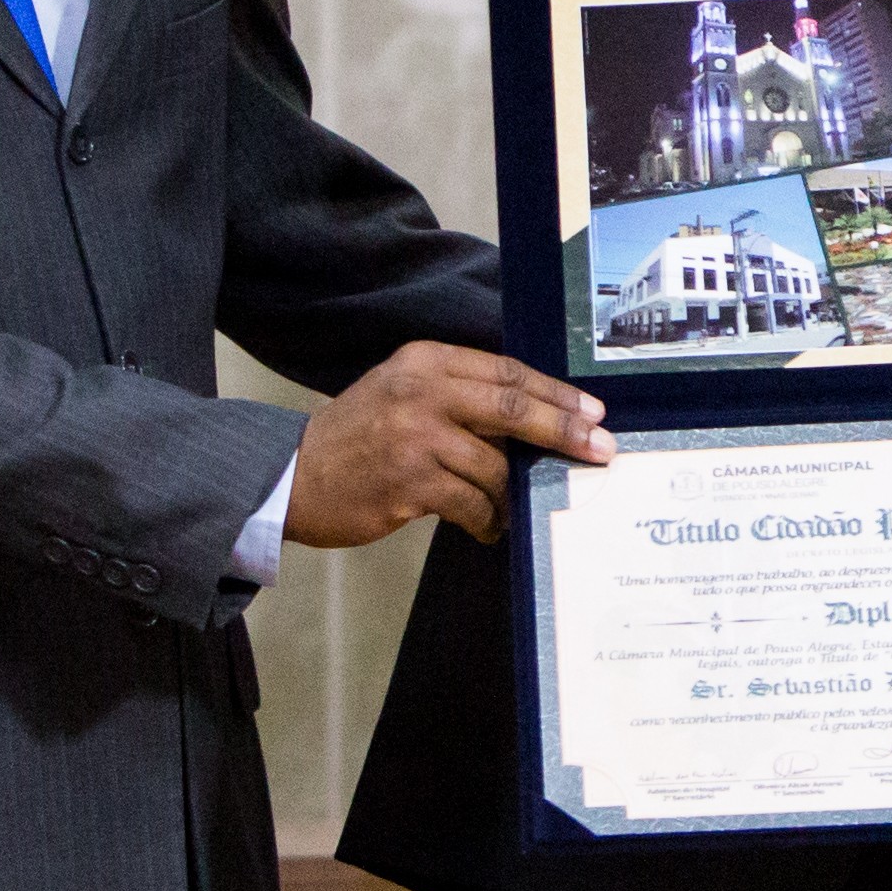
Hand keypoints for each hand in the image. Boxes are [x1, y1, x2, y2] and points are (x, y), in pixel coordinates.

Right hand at [286, 345, 607, 548]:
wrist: (292, 476)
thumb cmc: (358, 437)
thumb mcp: (404, 392)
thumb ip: (460, 395)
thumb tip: (537, 418)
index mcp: (426, 361)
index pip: (508, 372)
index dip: (556, 395)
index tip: (593, 413)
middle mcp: (422, 392)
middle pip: (515, 408)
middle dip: (564, 431)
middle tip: (599, 450)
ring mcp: (415, 438)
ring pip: (496, 466)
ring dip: (514, 493)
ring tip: (515, 507)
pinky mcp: (410, 484)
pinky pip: (473, 504)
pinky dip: (489, 521)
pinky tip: (490, 528)